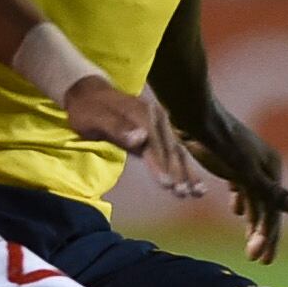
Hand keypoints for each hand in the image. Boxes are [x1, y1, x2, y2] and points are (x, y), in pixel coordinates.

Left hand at [63, 77, 202, 201]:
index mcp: (142, 112)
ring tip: (198, 192)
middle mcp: (157, 116)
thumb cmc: (88, 109)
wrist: (90, 93)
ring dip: (188, 172)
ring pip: (178, 151)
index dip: (160, 163)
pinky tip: (195, 184)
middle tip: (183, 193)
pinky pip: (176, 152)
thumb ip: (117, 128)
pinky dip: (186, 168)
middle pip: (170, 147)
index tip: (167, 184)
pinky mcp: (161, 133)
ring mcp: (161, 124)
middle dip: (178, 172)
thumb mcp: (95, 118)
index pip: (154, 142)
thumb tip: (141, 137)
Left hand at [184, 104, 287, 262]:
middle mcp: (264, 165)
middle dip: (262, 234)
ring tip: (250, 242)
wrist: (194, 114)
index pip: (272, 211)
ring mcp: (248, 162)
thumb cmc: (219, 144)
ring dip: (253, 221)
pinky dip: (242, 199)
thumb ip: (270, 192)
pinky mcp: (231, 158)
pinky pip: (243, 185)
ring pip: (254, 197)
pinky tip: (238, 210)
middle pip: (266, 207)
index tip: (261, 260)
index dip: (268, 237)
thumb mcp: (244, 172)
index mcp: (271, 169)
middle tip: (258, 260)